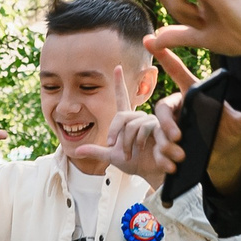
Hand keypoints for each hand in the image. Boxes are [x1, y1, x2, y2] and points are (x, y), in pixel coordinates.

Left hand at [79, 63, 172, 187]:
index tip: (117, 67)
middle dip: (116, 133)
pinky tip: (150, 153)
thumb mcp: (112, 157)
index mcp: (128, 121)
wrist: (152, 174)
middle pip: (123, 117)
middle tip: (116, 149)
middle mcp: (140, 118)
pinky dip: (143, 143)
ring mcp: (152, 122)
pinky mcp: (162, 129)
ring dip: (129, 142)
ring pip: (134, 125)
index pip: (122, 99)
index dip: (119, 84)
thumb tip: (77, 151)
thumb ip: (96, 151)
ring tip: (132, 155)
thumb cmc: (136, 164)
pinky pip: (148, 129)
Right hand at [145, 44, 240, 191]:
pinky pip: (158, 150)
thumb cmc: (227, 130)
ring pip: (159, 132)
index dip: (165, 57)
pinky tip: (172, 167)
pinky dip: (163, 159)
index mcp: (193, 94)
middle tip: (178, 137)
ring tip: (181, 157)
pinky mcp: (167, 145)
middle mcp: (179, 108)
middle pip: (161, 108)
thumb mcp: (239, 124)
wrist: (222, 154)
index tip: (151, 40)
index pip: (177, 72)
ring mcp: (171, 127)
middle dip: (167, 124)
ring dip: (166, 145)